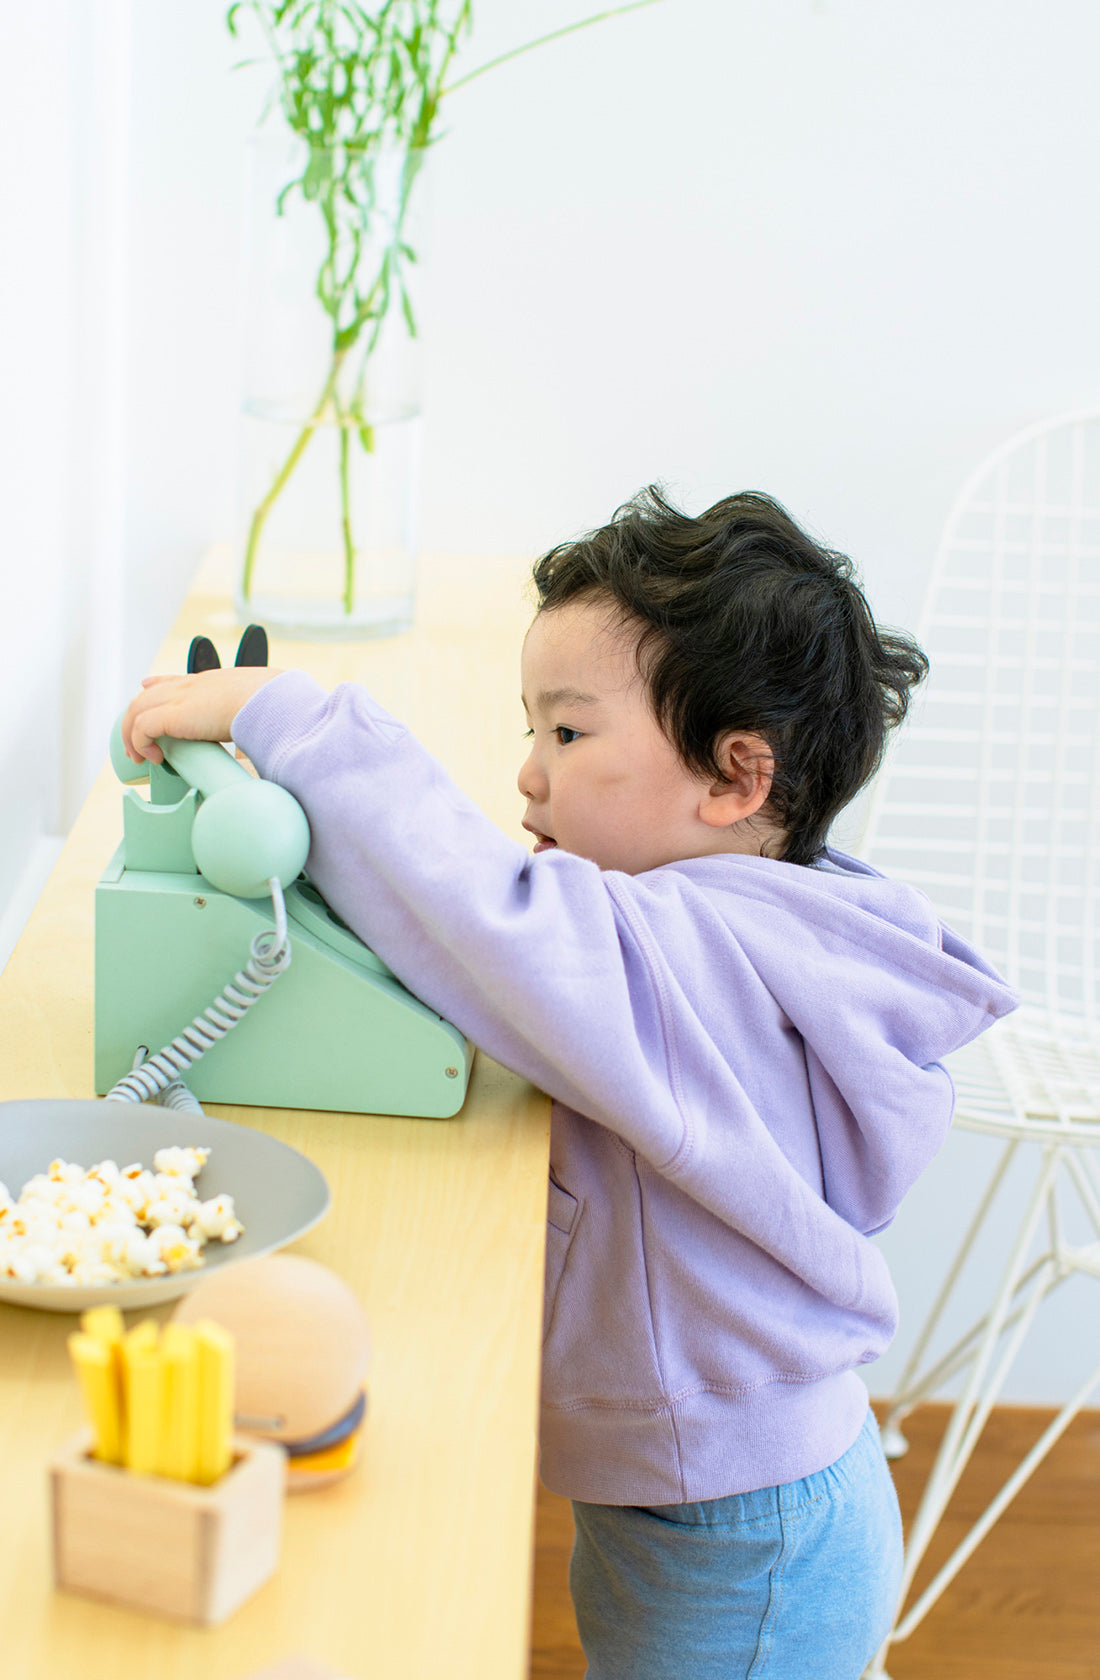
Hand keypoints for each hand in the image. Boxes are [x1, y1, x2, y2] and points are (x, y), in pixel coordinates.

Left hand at [122, 667, 284, 763]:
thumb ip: (254, 714)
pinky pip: (141, 727)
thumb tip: (268, 730)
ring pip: (136, 710)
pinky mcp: (172, 714)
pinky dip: (141, 743)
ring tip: (140, 758)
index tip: (147, 687)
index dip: (157, 684)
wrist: (269, 701)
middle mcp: (190, 685)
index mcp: (210, 682)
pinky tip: (154, 758)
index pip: (175, 679)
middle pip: (147, 695)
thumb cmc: (272, 706)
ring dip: (132, 735)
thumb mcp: (259, 705)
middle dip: (134, 719)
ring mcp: (179, 696)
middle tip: (136, 745)